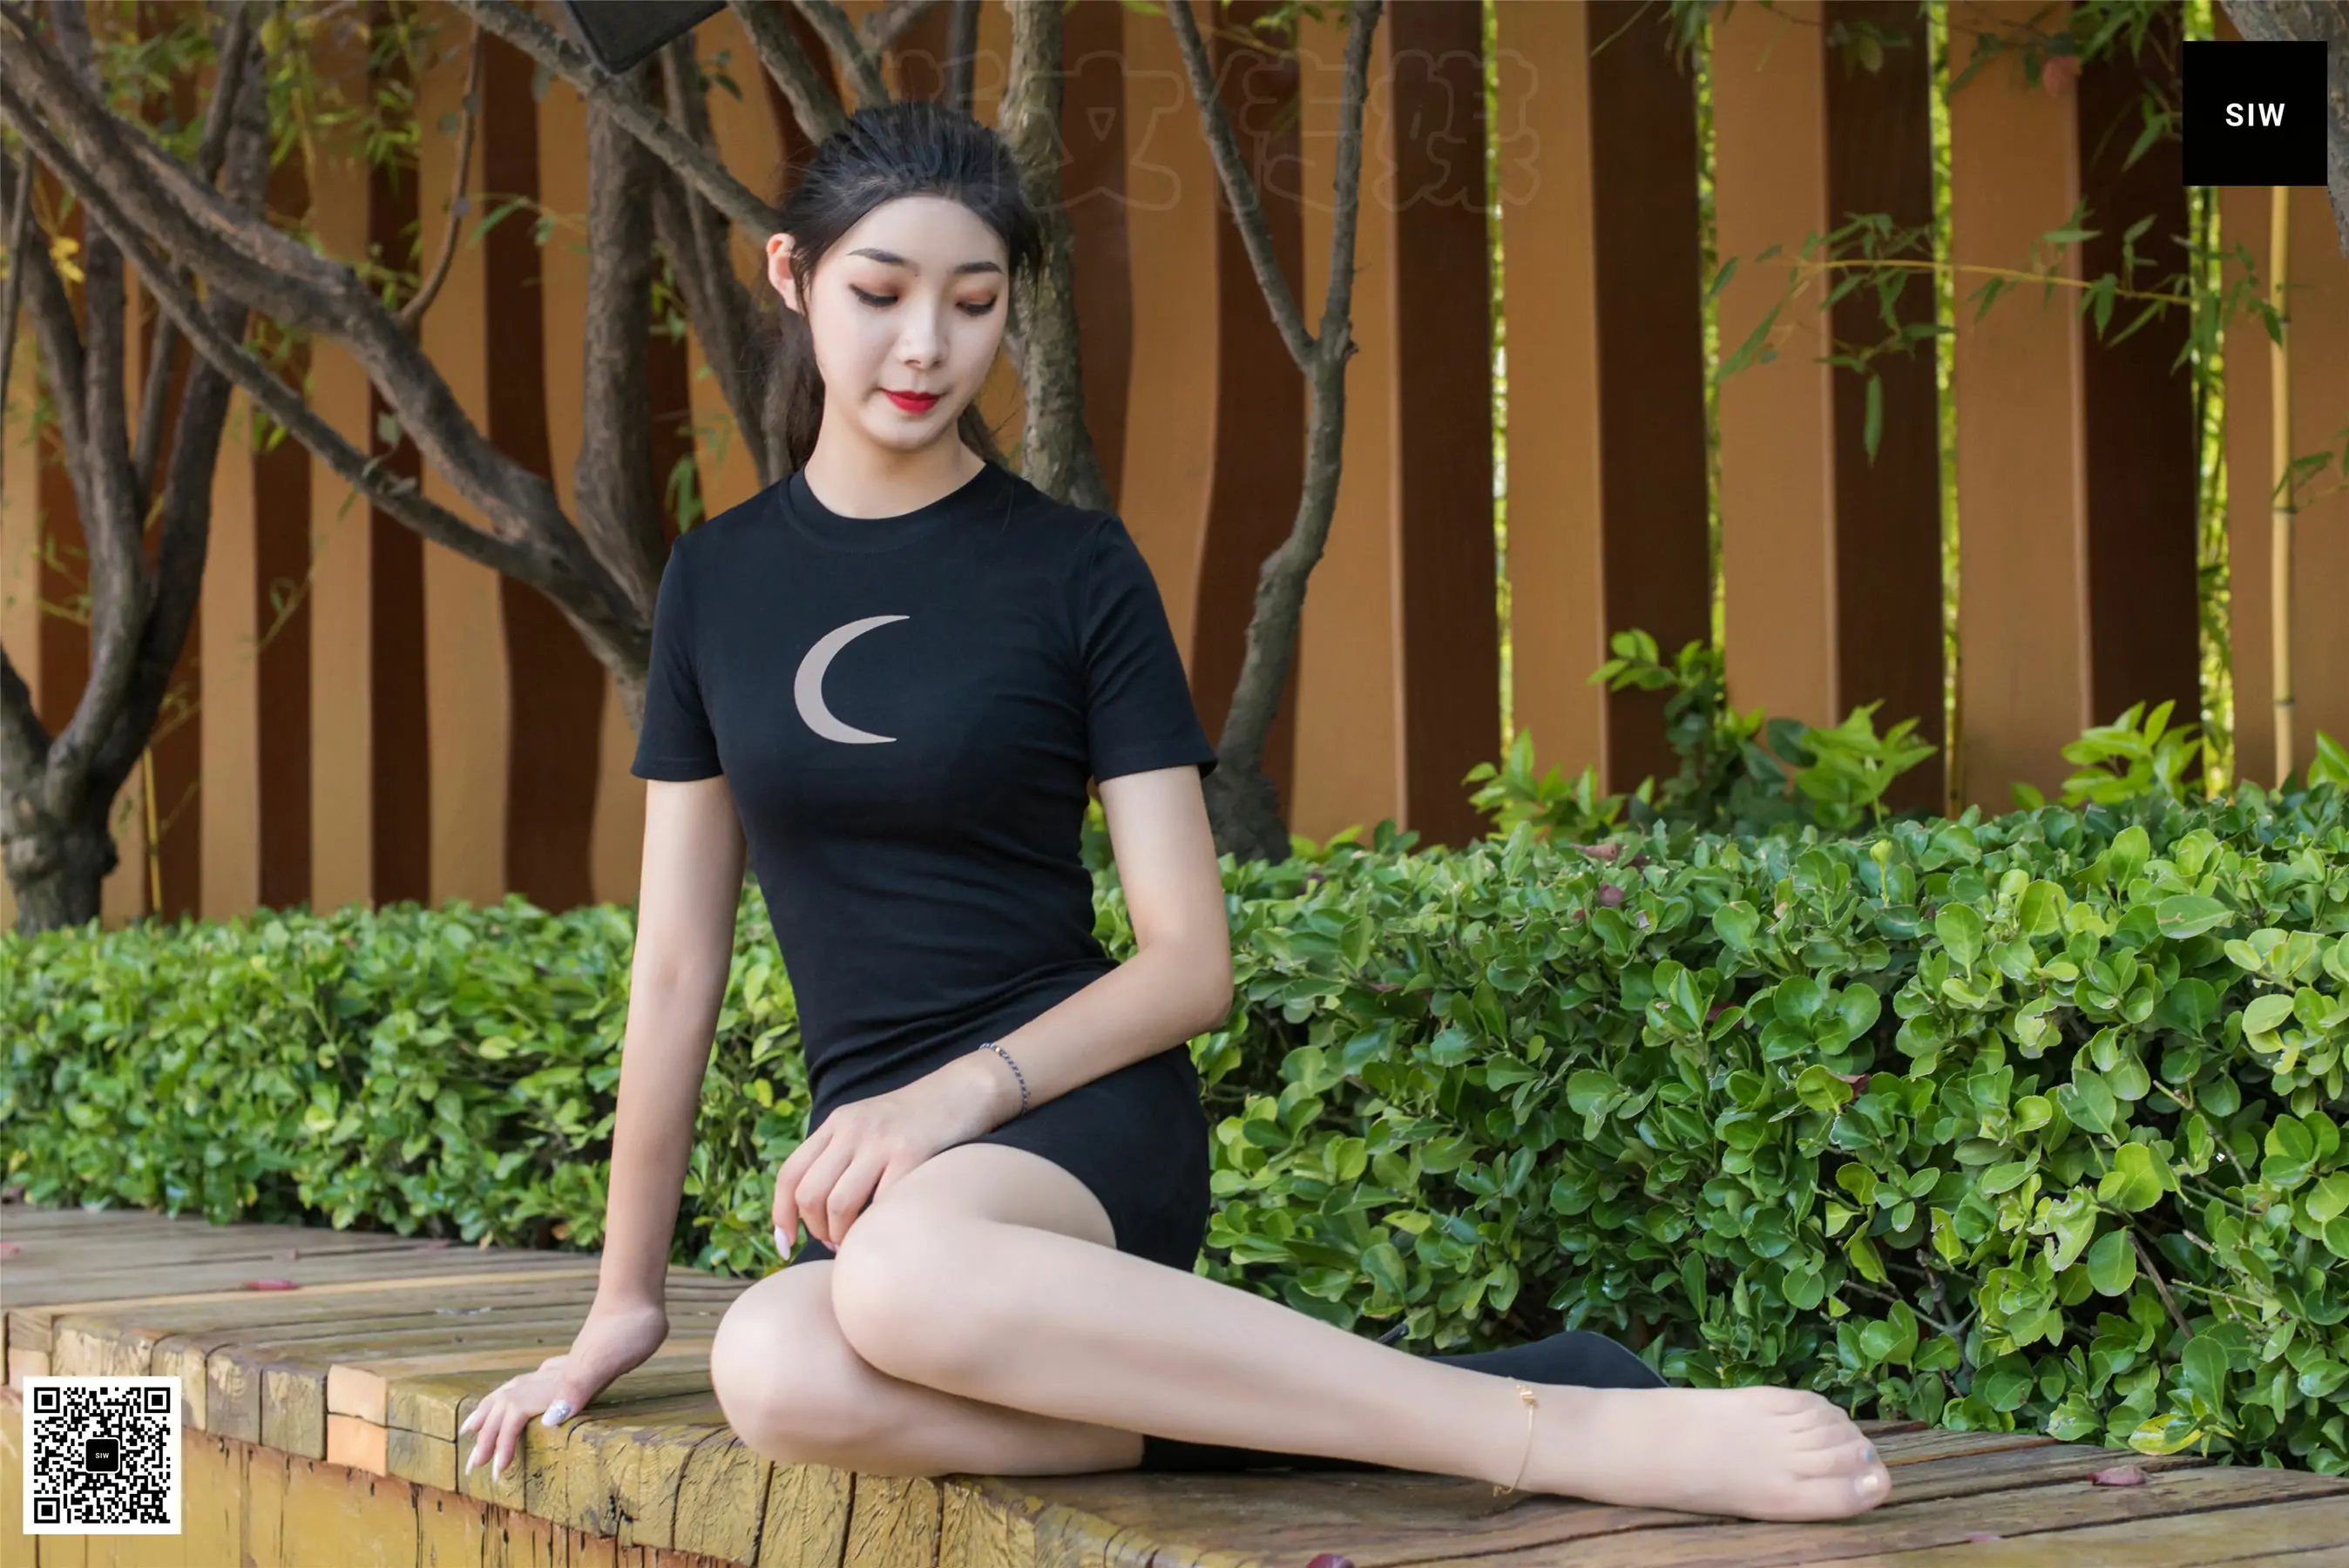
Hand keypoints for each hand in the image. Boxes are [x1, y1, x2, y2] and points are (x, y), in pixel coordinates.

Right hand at [458, 1296, 668, 1480]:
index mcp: (555, 1379)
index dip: (502, 1443)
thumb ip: (578, 1387)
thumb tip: (547, 1421)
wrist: (638, 1294)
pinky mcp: (580, 1359)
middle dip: (486, 1435)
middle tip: (472, 1465)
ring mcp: (565, 1364)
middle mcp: (553, 1372)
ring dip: (494, 1411)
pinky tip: (533, 1391)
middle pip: (506, 1404)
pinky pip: (540, 1381)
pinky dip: (524, 1391)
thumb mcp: (608, 1360)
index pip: (514, 1414)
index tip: (497, 1473)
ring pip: (517, 1389)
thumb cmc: (628, 1329)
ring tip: (476, 1425)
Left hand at [776, 1066, 996, 1251]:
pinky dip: (877, 1227)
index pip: (789, 1174)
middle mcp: (851, 1129)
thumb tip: (815, 1213)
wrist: (965, 1090)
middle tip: (837, 1242)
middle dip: (817, 1231)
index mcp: (836, 1123)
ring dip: (842, 1236)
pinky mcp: (912, 1153)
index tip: (785, 1245)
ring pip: (838, 1204)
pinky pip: (881, 1203)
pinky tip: (886, 1231)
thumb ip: (841, 1156)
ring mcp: (881, 1141)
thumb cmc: (918, 1121)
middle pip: (809, 1195)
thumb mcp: (869, 1126)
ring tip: (858, 1241)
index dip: (781, 1215)